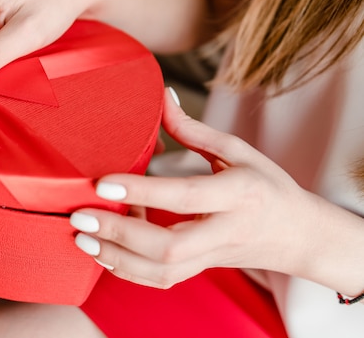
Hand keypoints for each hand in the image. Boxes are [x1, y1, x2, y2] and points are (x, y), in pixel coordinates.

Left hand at [69, 89, 330, 288]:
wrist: (295, 234)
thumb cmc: (266, 186)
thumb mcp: (238, 151)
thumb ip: (194, 129)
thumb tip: (161, 97)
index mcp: (239, 194)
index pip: (184, 195)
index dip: (140, 191)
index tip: (102, 183)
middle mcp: (225, 231)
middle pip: (169, 246)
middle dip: (118, 235)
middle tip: (80, 217)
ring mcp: (212, 257)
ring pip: (161, 272)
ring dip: (116, 258)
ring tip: (82, 238)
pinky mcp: (201, 271)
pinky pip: (161, 280)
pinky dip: (128, 271)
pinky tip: (103, 252)